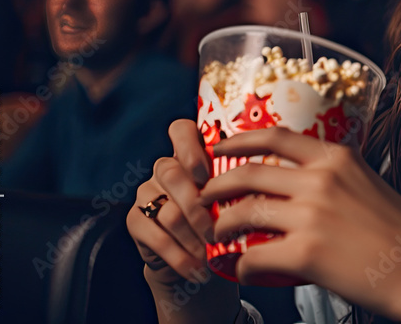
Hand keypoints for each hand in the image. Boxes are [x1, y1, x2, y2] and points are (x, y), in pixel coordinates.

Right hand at [126, 120, 239, 321]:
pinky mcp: (135, 220)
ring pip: (169, 210)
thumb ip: (244, 188)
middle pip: (172, 173)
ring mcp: (147, 193)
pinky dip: (181, 256)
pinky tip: (198, 269)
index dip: (190, 148)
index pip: (180, 131)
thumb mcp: (241, 203)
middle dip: (200, 207)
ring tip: (214, 253)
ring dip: (195, 236)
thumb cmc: (229, 224)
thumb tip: (264, 190)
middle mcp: (166, 169)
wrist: (200, 262)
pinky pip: (155, 236)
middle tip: (220, 231)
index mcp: (192, 155)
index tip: (207, 174)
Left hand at [200, 128, 400, 322]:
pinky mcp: (304, 254)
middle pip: (248, 173)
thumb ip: (333, 175)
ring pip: (244, 214)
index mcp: (336, 158)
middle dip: (216, 186)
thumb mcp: (368, 184)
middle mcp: (320, 180)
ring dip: (222, 227)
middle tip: (205, 197)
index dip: (239, 141)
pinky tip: (240, 270)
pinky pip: (253, 257)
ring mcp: (310, 216)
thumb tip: (297, 177)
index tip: (220, 148)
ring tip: (217, 237)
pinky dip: (240, 265)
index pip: (275, 137)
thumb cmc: (399, 233)